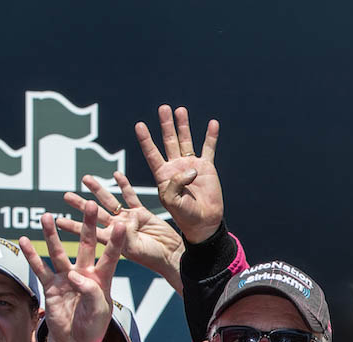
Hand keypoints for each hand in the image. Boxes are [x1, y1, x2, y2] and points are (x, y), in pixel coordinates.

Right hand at [20, 202, 125, 341]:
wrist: (75, 340)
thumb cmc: (93, 326)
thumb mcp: (99, 311)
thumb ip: (91, 292)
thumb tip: (74, 275)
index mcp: (102, 279)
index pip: (111, 256)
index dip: (116, 241)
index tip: (122, 224)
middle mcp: (84, 273)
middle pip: (86, 245)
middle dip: (87, 225)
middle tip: (89, 205)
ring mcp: (66, 277)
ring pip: (58, 252)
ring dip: (52, 235)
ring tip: (47, 216)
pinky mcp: (50, 286)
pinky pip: (39, 268)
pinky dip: (31, 255)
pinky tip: (24, 239)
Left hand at [58, 173, 183, 293]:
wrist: (173, 255)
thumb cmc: (154, 258)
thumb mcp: (135, 250)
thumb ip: (124, 237)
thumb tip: (117, 226)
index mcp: (112, 241)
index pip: (88, 232)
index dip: (73, 226)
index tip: (57, 220)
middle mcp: (117, 229)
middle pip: (95, 214)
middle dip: (80, 204)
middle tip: (66, 195)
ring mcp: (129, 219)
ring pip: (110, 201)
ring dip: (98, 190)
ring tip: (85, 179)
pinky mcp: (142, 213)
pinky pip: (130, 196)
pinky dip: (124, 185)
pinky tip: (115, 175)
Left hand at [135, 105, 222, 243]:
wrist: (204, 222)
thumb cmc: (184, 214)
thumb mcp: (171, 201)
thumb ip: (175, 183)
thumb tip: (191, 169)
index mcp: (163, 174)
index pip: (152, 153)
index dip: (146, 139)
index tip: (140, 125)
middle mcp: (176, 166)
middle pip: (168, 141)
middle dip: (166, 125)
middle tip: (163, 108)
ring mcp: (191, 165)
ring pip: (186, 140)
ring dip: (183, 125)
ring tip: (180, 110)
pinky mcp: (207, 168)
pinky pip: (209, 148)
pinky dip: (210, 136)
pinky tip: (212, 123)